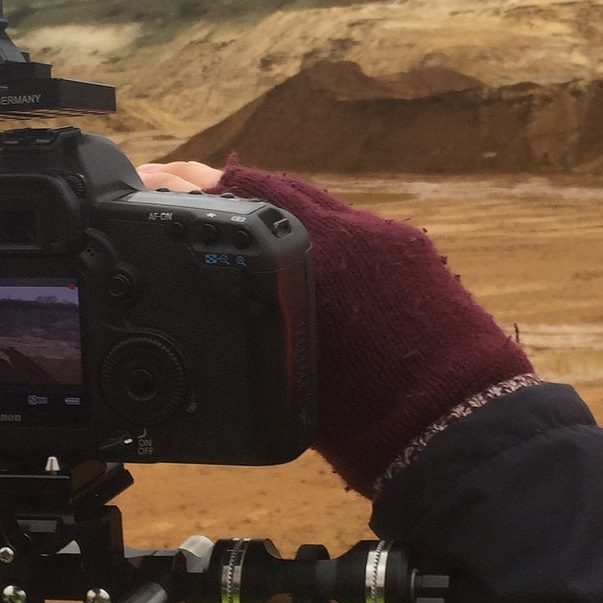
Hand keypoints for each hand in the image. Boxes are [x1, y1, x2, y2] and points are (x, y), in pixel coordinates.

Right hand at [141, 161, 533, 493]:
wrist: (447, 423)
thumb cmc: (366, 417)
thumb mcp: (287, 366)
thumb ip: (260, 311)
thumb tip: (232, 294)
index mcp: (303, 256)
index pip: (234, 193)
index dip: (189, 184)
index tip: (154, 179)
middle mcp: (339, 230)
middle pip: (267, 183)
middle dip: (222, 183)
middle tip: (179, 183)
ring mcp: (376, 232)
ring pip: (309, 197)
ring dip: (269, 199)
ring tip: (232, 210)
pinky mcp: (406, 244)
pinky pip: (349, 221)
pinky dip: (315, 224)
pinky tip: (296, 238)